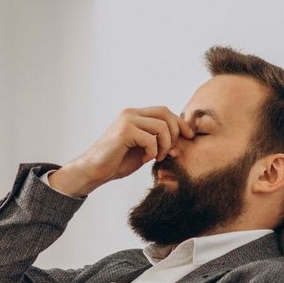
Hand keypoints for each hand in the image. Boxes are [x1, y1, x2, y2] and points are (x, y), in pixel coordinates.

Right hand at [50, 106, 193, 197]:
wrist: (94, 170)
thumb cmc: (116, 162)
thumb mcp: (143, 150)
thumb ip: (158, 142)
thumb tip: (182, 143)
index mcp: (134, 115)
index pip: (164, 112)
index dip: (179, 123)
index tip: (189, 137)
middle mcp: (131, 114)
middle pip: (166, 114)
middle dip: (175, 133)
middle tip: (171, 151)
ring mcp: (127, 121)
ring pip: (161, 126)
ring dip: (164, 145)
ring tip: (156, 157)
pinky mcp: (125, 131)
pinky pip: (151, 138)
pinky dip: (152, 151)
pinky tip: (144, 159)